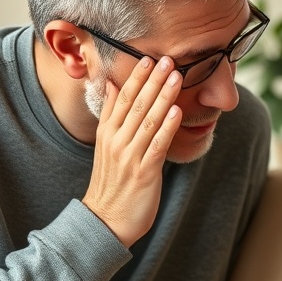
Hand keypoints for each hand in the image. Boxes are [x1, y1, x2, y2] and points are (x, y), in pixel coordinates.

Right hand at [82, 56, 183, 245]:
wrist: (104, 221)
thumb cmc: (111, 184)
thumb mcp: (106, 146)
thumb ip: (112, 115)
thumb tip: (115, 87)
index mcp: (107, 133)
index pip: (122, 99)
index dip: (136, 78)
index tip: (147, 59)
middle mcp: (116, 141)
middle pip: (136, 105)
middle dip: (152, 81)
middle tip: (167, 59)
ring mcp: (129, 156)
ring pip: (148, 120)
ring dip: (163, 97)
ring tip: (176, 77)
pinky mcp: (144, 172)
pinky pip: (157, 145)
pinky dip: (167, 127)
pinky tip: (176, 112)